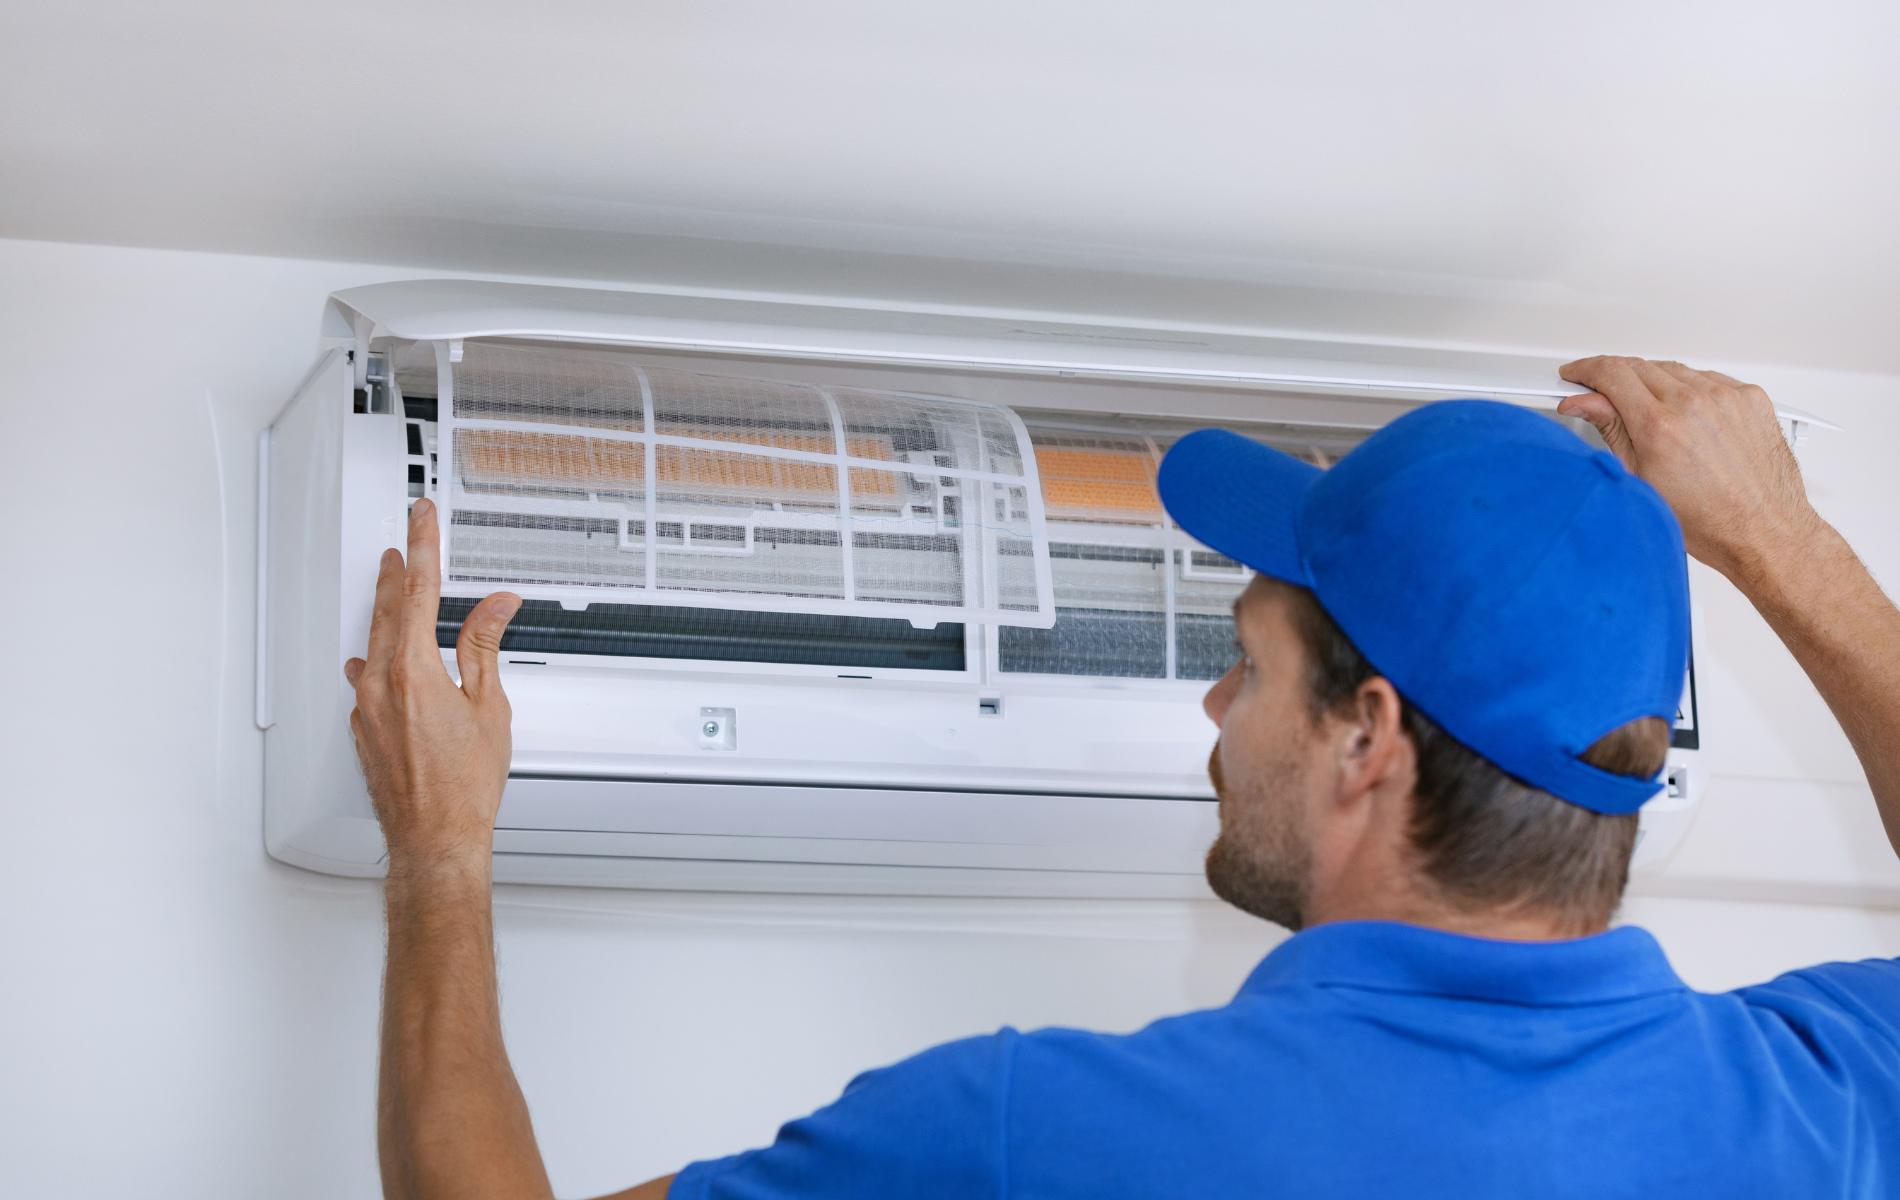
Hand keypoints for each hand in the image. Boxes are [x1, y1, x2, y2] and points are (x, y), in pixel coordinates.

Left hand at [344, 498, 521, 872]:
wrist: (435, 839)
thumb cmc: (464, 787)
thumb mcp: (488, 707)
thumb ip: (485, 648)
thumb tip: (494, 607)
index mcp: (413, 671)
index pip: (417, 591)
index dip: (423, 547)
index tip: (421, 517)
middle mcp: (380, 685)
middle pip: (386, 611)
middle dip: (397, 571)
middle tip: (404, 541)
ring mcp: (366, 709)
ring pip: (372, 643)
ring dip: (384, 611)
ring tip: (391, 588)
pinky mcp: (363, 731)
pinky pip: (364, 680)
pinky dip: (375, 659)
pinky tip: (375, 659)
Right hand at [1555, 356, 1822, 583]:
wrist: (1762, 531)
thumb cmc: (1708, 520)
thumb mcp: (1640, 479)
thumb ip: (1610, 429)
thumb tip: (1585, 403)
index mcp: (1661, 426)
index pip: (1612, 372)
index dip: (1586, 369)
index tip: (1578, 374)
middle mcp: (1696, 404)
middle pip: (1640, 366)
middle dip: (1615, 377)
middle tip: (1607, 398)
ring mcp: (1727, 397)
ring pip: (1674, 370)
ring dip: (1654, 383)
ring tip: (1655, 417)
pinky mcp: (1751, 398)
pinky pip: (1709, 378)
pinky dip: (1691, 389)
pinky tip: (1688, 417)